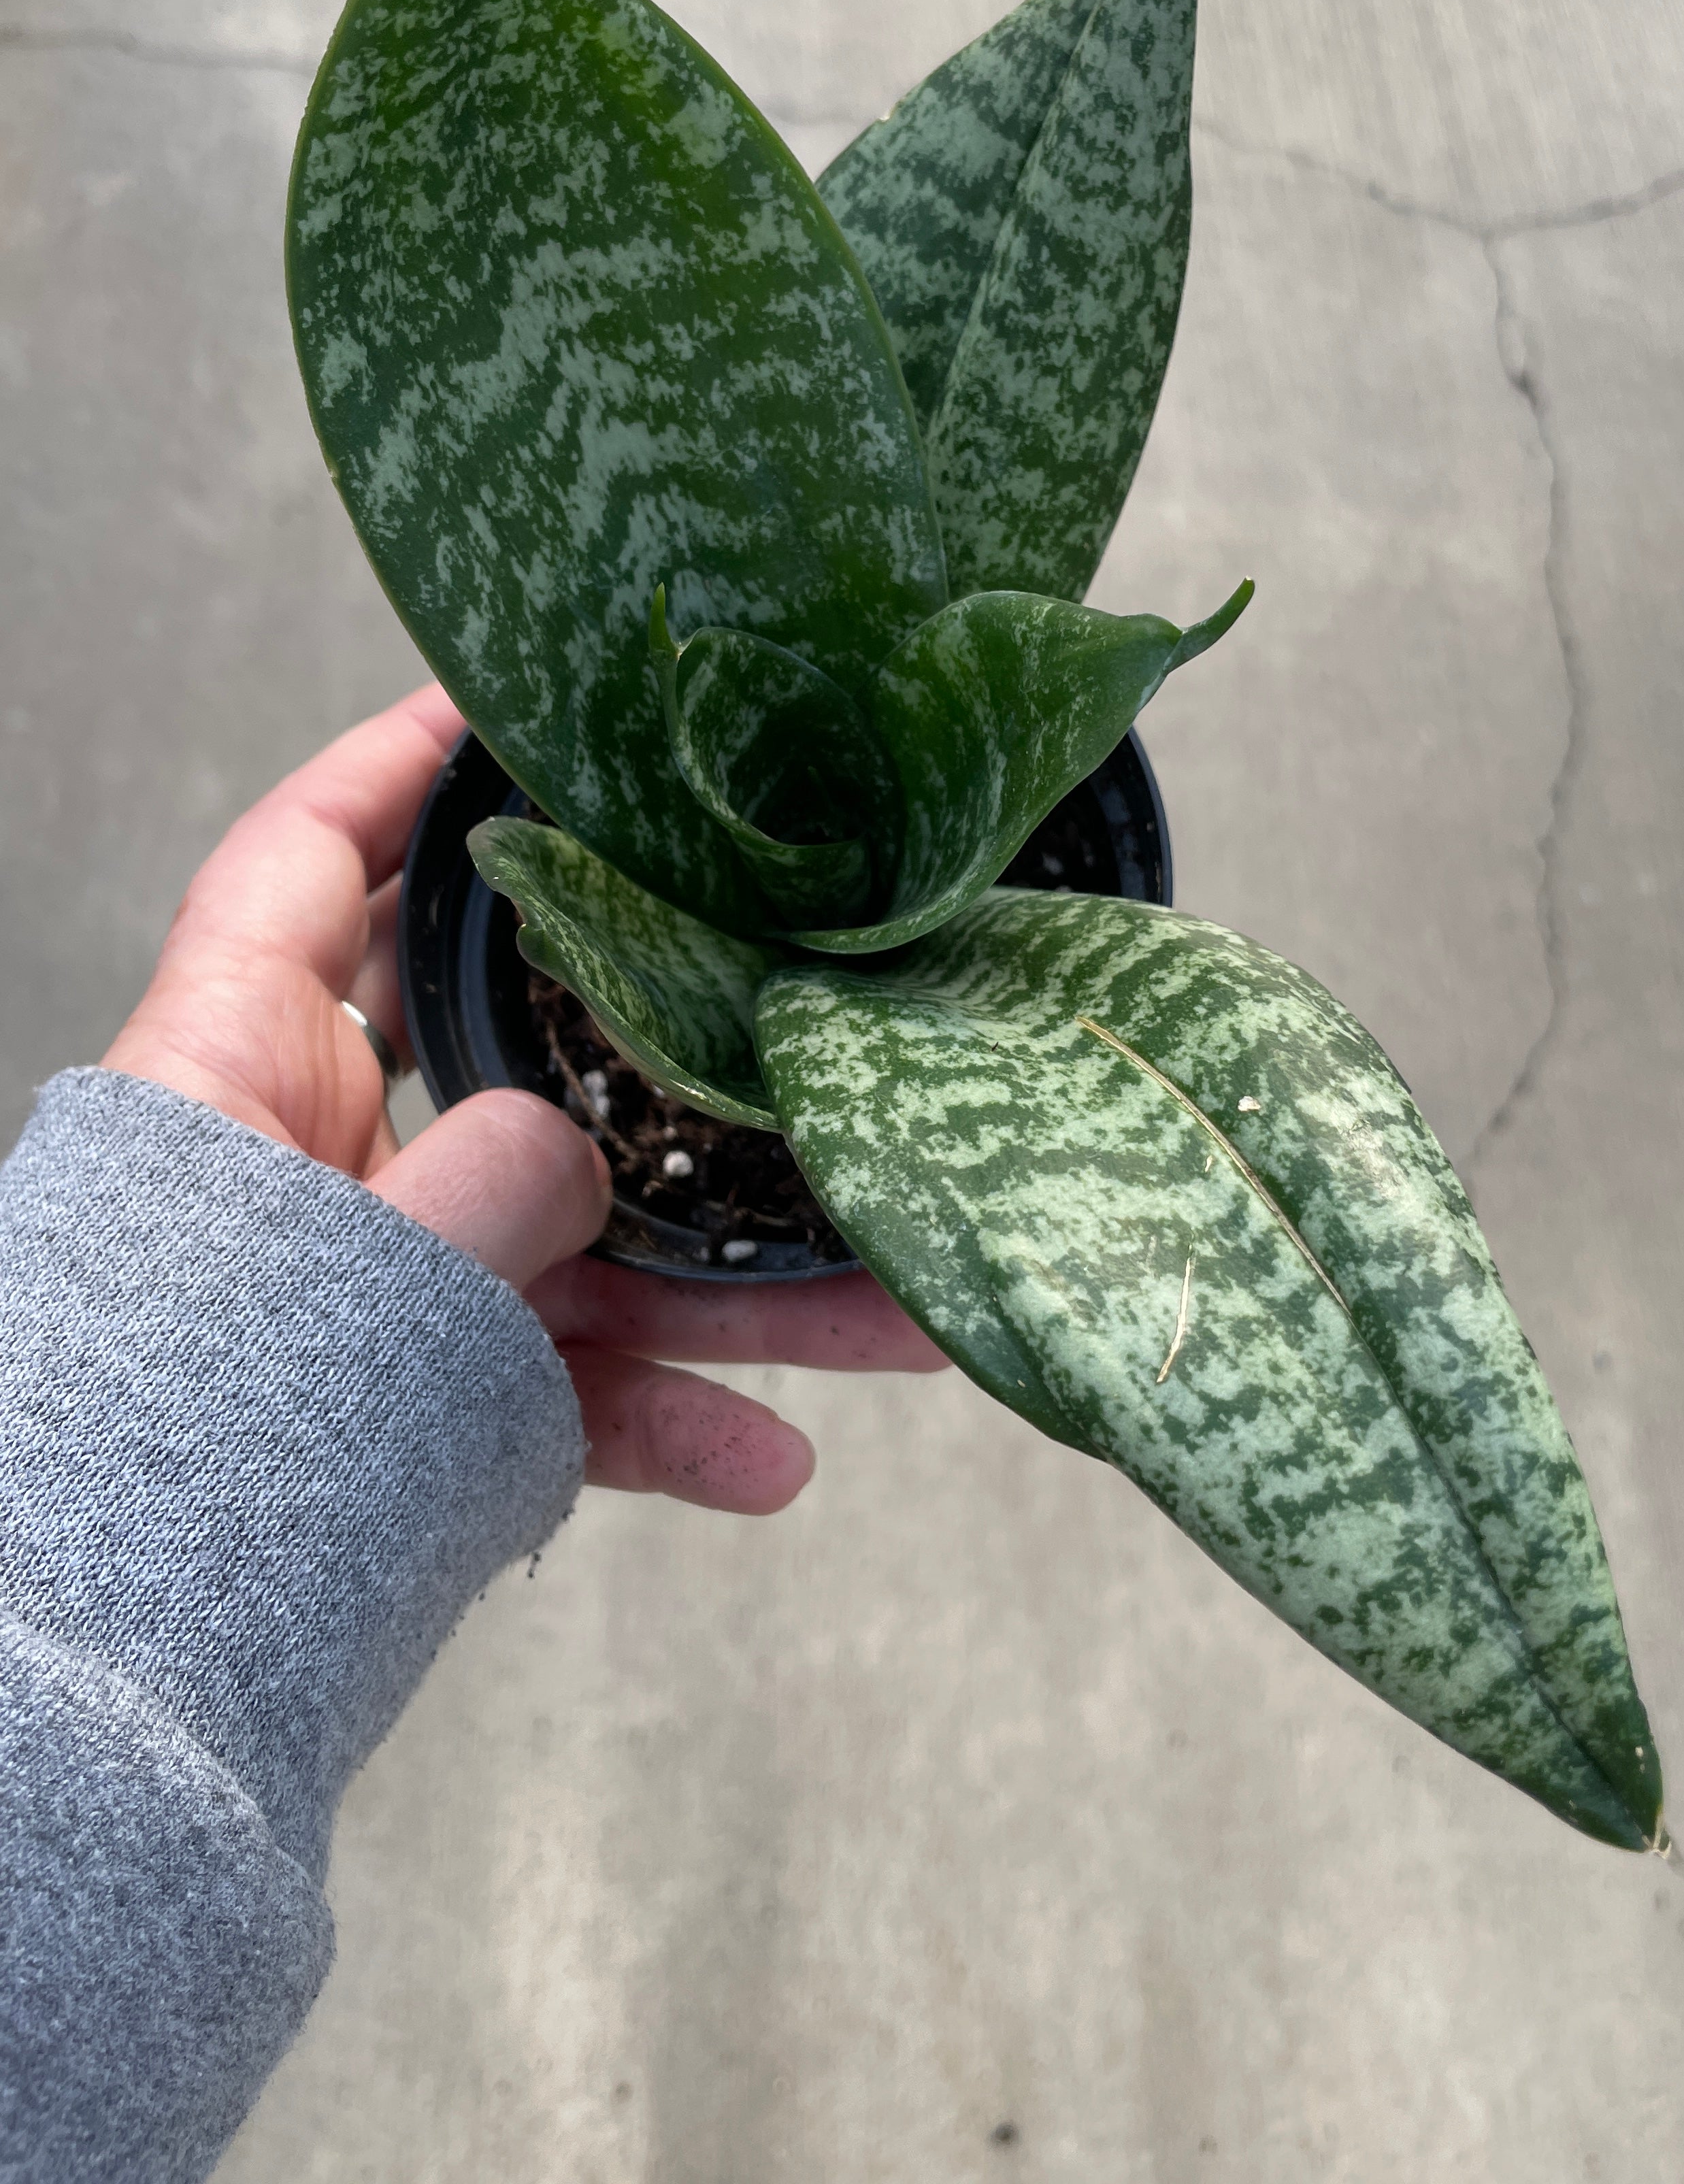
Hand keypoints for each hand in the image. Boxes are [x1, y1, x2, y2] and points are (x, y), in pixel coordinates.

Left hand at [104, 685, 948, 1512]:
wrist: (99, 1670)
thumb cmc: (161, 1443)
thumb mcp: (336, 1284)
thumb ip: (482, 1189)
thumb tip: (586, 1157)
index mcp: (238, 1068)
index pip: (305, 856)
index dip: (396, 762)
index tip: (513, 703)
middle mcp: (324, 1151)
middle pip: (517, 1043)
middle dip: (662, 1031)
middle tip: (778, 971)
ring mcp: (392, 1273)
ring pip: (591, 1237)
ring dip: (740, 1283)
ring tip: (893, 1304)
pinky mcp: (428, 1397)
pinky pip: (570, 1390)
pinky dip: (669, 1425)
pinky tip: (775, 1464)